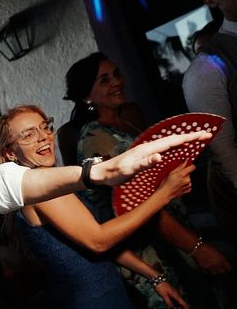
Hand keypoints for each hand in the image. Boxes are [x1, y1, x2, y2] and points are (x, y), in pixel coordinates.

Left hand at [90, 130, 211, 186]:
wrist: (102, 173)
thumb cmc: (115, 173)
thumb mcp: (130, 170)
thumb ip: (145, 163)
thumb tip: (160, 156)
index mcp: (147, 149)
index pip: (172, 141)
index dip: (189, 138)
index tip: (203, 135)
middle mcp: (148, 147)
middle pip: (173, 139)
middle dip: (190, 137)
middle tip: (206, 135)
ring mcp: (146, 150)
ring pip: (169, 142)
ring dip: (183, 140)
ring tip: (196, 139)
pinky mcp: (144, 154)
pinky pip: (163, 148)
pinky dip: (174, 146)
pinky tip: (176, 148)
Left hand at [154, 282, 190, 308]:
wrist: (158, 279)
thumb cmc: (161, 287)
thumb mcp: (164, 295)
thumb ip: (168, 302)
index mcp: (176, 295)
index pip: (183, 303)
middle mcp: (176, 295)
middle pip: (181, 304)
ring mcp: (174, 295)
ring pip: (178, 303)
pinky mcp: (171, 294)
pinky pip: (175, 301)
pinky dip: (176, 306)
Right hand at [155, 161, 193, 200]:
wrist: (165, 194)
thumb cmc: (165, 184)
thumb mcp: (170, 173)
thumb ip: (180, 167)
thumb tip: (185, 161)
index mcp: (182, 174)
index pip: (192, 167)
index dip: (189, 166)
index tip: (186, 166)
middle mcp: (187, 180)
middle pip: (189, 173)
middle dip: (184, 174)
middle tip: (176, 176)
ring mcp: (188, 186)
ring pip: (188, 179)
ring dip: (184, 179)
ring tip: (176, 182)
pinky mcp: (187, 190)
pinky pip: (188, 185)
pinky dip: (184, 185)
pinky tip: (178, 186)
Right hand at [192, 242, 232, 274]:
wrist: (198, 248)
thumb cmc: (207, 247)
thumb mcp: (217, 251)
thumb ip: (221, 257)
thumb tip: (222, 261)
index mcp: (222, 260)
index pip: (229, 267)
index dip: (229, 268)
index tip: (228, 268)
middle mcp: (217, 265)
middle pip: (222, 272)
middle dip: (222, 270)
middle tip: (222, 269)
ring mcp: (210, 267)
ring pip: (214, 273)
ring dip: (215, 271)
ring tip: (214, 269)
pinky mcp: (203, 268)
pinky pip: (206, 272)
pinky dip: (207, 271)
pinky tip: (207, 268)